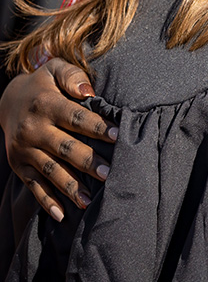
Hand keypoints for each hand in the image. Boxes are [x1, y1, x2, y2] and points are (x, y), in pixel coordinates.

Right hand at [0, 58, 116, 220]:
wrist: (7, 100)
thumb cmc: (44, 84)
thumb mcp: (54, 70)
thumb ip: (72, 76)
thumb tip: (89, 90)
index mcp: (45, 104)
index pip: (75, 117)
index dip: (97, 127)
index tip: (118, 136)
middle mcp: (33, 129)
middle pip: (64, 148)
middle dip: (87, 161)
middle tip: (109, 173)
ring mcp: (24, 150)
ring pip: (50, 171)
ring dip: (70, 186)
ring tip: (90, 200)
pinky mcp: (19, 166)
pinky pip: (34, 186)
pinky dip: (47, 201)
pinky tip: (63, 214)